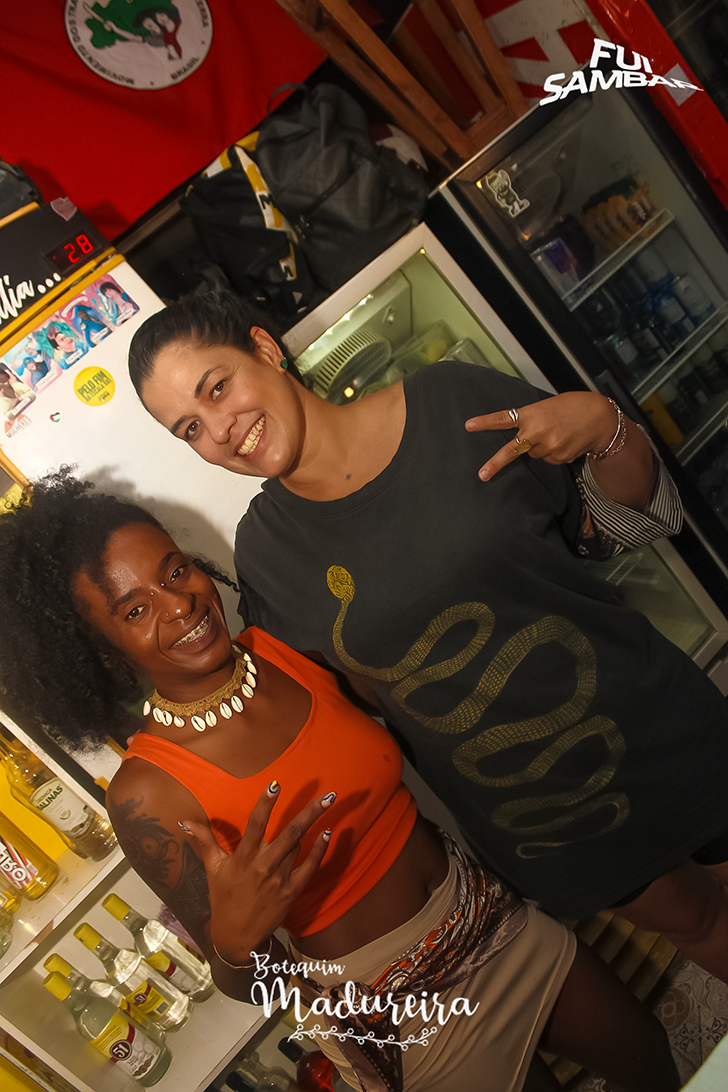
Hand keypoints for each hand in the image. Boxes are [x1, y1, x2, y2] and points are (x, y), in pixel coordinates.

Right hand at [180, 782, 333, 964]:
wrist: (236, 937)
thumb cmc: (223, 898)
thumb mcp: (213, 868)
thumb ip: (204, 841)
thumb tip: (185, 821)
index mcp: (243, 857)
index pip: (255, 824)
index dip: (265, 803)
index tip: (276, 784)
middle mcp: (263, 866)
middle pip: (289, 834)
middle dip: (310, 813)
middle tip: (328, 794)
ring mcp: (279, 879)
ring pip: (298, 847)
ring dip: (312, 826)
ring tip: (327, 803)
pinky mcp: (291, 891)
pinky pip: (310, 867)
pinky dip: (320, 850)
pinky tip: (328, 833)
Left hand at [465, 392, 618, 480]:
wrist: (600, 418)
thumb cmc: (575, 407)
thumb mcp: (548, 406)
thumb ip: (533, 420)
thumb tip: (525, 438)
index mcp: (532, 414)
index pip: (504, 418)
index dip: (486, 422)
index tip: (470, 425)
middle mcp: (537, 432)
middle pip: (513, 450)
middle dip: (496, 463)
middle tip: (482, 475)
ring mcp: (547, 447)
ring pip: (535, 454)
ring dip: (542, 446)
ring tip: (559, 433)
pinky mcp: (558, 458)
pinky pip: (549, 458)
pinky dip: (554, 452)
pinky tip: (566, 441)